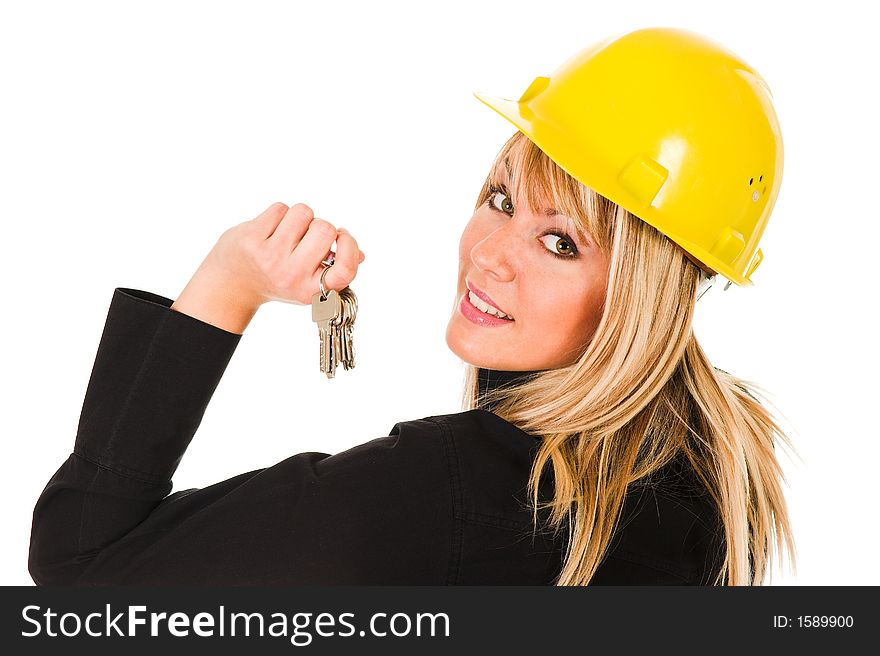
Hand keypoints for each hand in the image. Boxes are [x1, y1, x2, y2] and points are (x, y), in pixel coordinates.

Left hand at [204, 202, 365, 306]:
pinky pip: (281, 208)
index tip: (343, 239)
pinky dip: (280, 214)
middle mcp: (291, 275)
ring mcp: (270, 256)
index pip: (345, 270)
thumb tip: (360, 254)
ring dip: (300, 217)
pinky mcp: (252, 238)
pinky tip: (270, 228)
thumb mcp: (307, 283)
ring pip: (304, 213)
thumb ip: (334, 269)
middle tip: (309, 235)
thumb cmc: (277, 279)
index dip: (350, 248)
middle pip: (325, 229)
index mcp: (310, 289)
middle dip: (321, 225)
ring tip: (288, 231)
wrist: (232, 283)